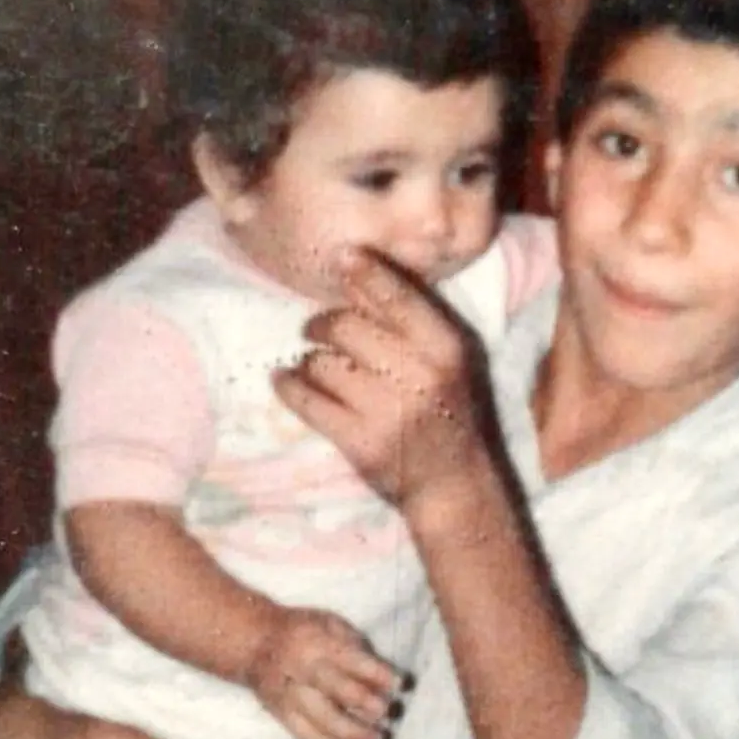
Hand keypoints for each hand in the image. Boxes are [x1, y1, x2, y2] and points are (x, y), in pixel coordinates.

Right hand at [247, 605, 402, 738]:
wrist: (254, 644)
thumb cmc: (301, 630)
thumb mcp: (328, 622)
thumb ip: (353, 644)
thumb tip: (380, 673)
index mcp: (316, 643)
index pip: (350, 660)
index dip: (376, 673)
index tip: (400, 684)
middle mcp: (302, 671)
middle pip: (335, 691)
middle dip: (365, 704)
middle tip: (388, 714)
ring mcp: (290, 697)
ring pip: (321, 721)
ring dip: (352, 734)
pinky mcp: (283, 716)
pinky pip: (305, 738)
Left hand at [275, 250, 497, 511]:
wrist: (454, 483)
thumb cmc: (449, 410)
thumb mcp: (449, 361)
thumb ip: (413, 321)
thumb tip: (358, 272)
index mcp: (445, 349)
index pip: (398, 299)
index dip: (366, 273)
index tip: (340, 256)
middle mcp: (420, 376)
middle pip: (348, 327)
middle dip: (323, 324)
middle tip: (316, 329)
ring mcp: (388, 411)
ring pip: (324, 363)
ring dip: (311, 361)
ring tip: (316, 366)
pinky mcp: (360, 442)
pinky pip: (308, 401)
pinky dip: (289, 386)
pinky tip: (285, 380)